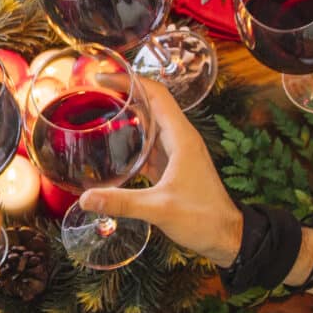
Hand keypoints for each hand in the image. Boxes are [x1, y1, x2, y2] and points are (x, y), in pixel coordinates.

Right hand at [78, 80, 241, 266]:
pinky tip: (112, 145)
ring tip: (98, 112)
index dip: (130, 80)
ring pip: (150, 122)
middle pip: (151, 103)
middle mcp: (180, 138)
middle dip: (124, 93)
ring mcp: (177, 151)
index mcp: (181, 138)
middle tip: (93, 93)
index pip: (156, 94)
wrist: (226, 236)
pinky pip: (150, 143)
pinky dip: (132, 138)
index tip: (104, 77)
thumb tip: (86, 199)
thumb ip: (122, 203)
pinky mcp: (173, 166)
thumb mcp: (159, 209)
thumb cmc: (202, 218)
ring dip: (128, 114)